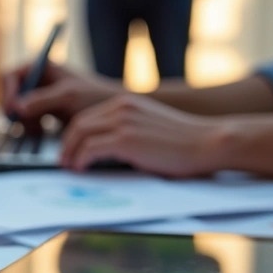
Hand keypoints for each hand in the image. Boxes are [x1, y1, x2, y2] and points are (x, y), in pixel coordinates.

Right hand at [0, 62, 123, 126]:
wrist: (112, 112)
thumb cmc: (93, 96)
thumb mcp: (68, 96)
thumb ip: (41, 100)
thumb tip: (17, 107)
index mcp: (39, 66)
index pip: (8, 77)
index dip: (8, 93)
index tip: (15, 109)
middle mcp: (35, 80)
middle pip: (8, 95)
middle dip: (15, 111)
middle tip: (24, 124)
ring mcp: (37, 97)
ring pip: (15, 111)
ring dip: (22, 122)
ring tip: (39, 129)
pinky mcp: (40, 113)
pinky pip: (24, 121)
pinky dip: (29, 128)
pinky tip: (42, 132)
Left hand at [59, 94, 226, 177]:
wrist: (208, 142)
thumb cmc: (185, 143)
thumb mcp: (150, 128)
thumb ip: (128, 131)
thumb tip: (106, 151)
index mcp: (126, 103)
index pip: (88, 116)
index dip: (74, 135)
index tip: (70, 151)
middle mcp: (122, 107)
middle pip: (79, 123)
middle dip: (66, 144)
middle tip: (63, 162)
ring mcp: (123, 121)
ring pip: (79, 134)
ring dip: (70, 153)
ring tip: (69, 168)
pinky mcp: (126, 139)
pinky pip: (90, 148)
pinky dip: (81, 160)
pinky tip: (81, 170)